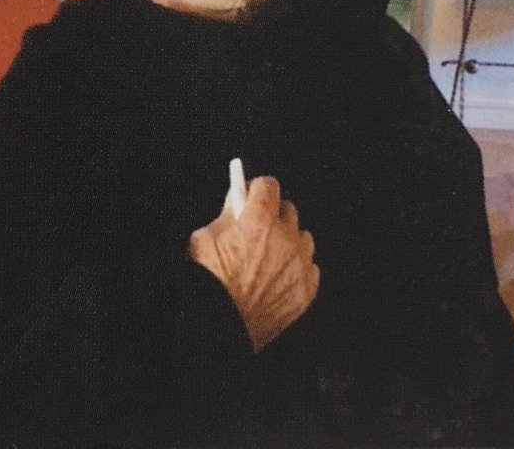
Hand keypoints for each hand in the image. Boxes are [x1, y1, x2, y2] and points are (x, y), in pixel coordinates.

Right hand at [188, 176, 318, 352]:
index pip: (269, 185)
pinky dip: (297, 268)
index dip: (257, 188)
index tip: (252, 194)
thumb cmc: (209, 285)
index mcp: (259, 221)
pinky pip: (310, 267)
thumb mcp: (204, 239)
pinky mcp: (306, 290)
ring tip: (270, 254)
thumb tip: (236, 203)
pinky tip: (279, 275)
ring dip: (289, 240)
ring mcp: (300, 265)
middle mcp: (285, 239)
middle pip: (288, 210)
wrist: (219, 329)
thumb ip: (226, 216)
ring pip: (303, 238)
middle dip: (273, 214)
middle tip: (258, 226)